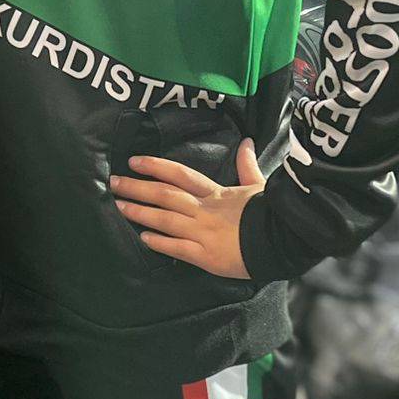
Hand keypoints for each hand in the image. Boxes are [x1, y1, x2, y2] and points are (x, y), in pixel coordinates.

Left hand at [108, 137, 264, 280]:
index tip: (134, 161)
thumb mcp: (259, 186)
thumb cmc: (271, 214)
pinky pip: (176, 248)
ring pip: (165, 219)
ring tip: (120, 206)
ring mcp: (203, 232)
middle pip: (165, 194)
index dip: (155, 165)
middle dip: (137, 187)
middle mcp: (204, 209)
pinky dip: (158, 242)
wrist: (284, 240)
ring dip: (141, 212)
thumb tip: (247, 143)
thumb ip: (247, 166)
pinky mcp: (205, 255)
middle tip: (114, 182)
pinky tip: (143, 238)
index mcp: (216, 193)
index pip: (180, 174)